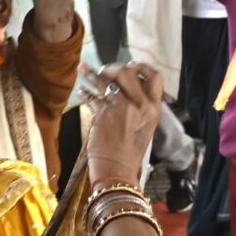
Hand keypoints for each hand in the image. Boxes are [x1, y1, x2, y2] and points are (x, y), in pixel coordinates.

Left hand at [85, 63, 163, 189]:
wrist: (117, 170)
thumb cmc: (129, 152)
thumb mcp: (144, 127)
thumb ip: (140, 106)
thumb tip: (125, 87)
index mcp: (154, 109)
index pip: (155, 77)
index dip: (142, 67)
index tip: (131, 65)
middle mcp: (141, 105)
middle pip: (129, 71)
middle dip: (114, 68)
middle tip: (104, 71)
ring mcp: (122, 108)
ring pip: (107, 80)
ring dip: (92, 74)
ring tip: (84, 69)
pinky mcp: (104, 113)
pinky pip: (93, 96)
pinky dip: (85, 92)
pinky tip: (81, 91)